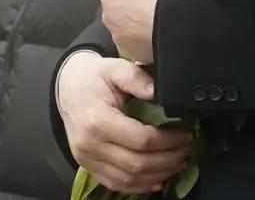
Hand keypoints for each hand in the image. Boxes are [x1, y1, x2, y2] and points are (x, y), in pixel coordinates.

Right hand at [57, 52, 189, 192]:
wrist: (68, 87)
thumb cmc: (94, 78)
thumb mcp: (115, 68)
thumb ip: (136, 78)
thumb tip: (159, 90)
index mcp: (98, 120)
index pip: (141, 140)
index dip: (168, 141)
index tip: (186, 134)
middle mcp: (90, 145)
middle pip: (137, 164)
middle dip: (167, 160)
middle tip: (186, 150)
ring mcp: (87, 159)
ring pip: (128, 179)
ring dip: (157, 175)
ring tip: (177, 163)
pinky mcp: (88, 166)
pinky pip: (115, 183)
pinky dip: (139, 186)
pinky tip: (158, 180)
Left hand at [100, 0, 176, 62]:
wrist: (172, 20)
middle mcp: (107, 15)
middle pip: (124, 6)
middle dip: (137, 4)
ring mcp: (119, 37)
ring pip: (131, 26)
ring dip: (142, 22)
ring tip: (164, 16)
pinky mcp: (133, 53)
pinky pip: (140, 43)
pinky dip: (148, 38)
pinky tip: (163, 31)